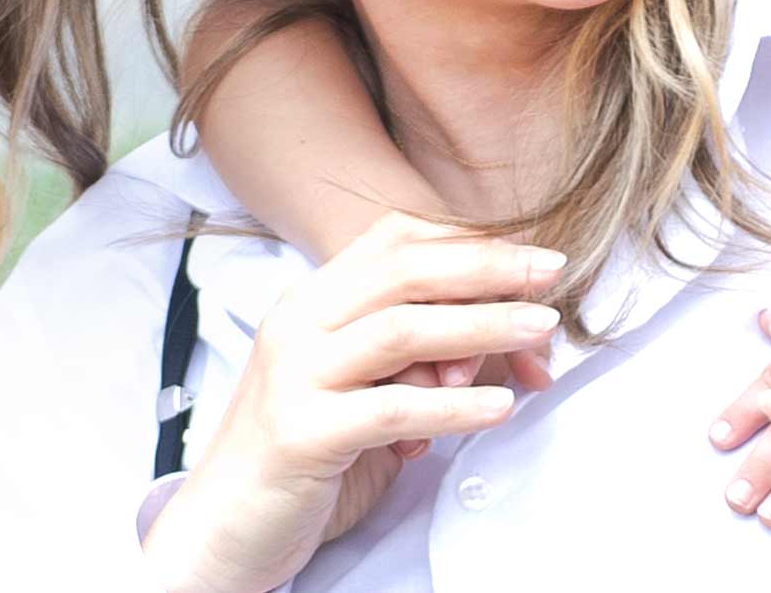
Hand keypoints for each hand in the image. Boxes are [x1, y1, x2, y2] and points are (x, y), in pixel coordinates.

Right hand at [141, 211, 565, 592]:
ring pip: (402, 330)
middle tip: (551, 274)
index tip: (530, 252)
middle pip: (404, 271)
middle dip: (487, 267)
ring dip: (482, 325)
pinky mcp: (299, 435)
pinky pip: (390, 409)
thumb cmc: (306, 454)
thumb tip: (519, 338)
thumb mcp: (368, 387)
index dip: (468, 239)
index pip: (394, 238)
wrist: (219, 531)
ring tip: (541, 330)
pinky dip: (453, 408)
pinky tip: (499, 408)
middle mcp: (299, 322)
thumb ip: (428, 356)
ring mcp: (295, 375)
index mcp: (313, 299)